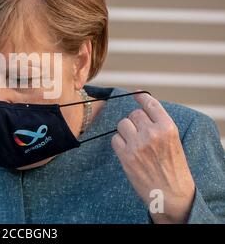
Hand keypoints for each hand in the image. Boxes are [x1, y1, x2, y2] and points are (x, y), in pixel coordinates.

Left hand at [111, 92, 194, 222]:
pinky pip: (115, 138)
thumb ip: (159, 125)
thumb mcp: (173, 141)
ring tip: (134, 143)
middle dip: (135, 121)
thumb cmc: (173, 167)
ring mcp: (138, 144)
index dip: (141, 97)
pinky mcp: (126, 155)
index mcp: (168, 128)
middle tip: (140, 133)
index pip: (150, 104)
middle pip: (134, 114)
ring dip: (125, 131)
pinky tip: (128, 151)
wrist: (171, 194)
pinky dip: (119, 143)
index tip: (136, 93)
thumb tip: (140, 110)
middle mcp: (152, 133)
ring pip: (122, 124)